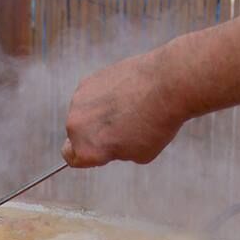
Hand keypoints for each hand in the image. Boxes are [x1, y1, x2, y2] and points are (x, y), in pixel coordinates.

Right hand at [62, 48, 185, 167]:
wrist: (166, 85)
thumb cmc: (156, 125)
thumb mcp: (139, 154)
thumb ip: (116, 151)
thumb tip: (110, 139)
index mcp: (86, 150)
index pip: (73, 159)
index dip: (90, 156)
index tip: (105, 150)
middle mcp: (75, 126)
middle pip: (77, 135)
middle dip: (93, 134)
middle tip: (122, 128)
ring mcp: (79, 101)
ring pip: (83, 113)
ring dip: (97, 113)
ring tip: (127, 108)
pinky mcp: (87, 81)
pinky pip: (90, 95)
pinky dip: (103, 96)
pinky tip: (125, 93)